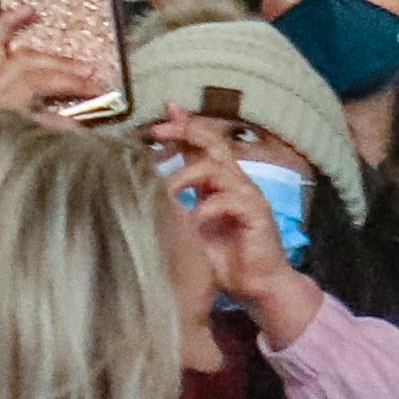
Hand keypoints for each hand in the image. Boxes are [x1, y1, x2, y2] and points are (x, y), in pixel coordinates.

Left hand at [151, 116, 326, 348]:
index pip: (202, 145)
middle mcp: (236, 183)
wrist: (257, 287)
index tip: (163, 111)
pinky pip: (231, 200)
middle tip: (158, 131)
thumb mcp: (189, 228)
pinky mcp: (258, 215)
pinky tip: (193, 220)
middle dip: (187, 132)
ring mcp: (249, 196)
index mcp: (219, 183)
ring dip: (187, 175)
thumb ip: (173, 207)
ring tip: (165, 190)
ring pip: (218, 169)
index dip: (185, 125)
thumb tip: (140, 189)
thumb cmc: (222, 259)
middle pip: (214, 144)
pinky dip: (208, 208)